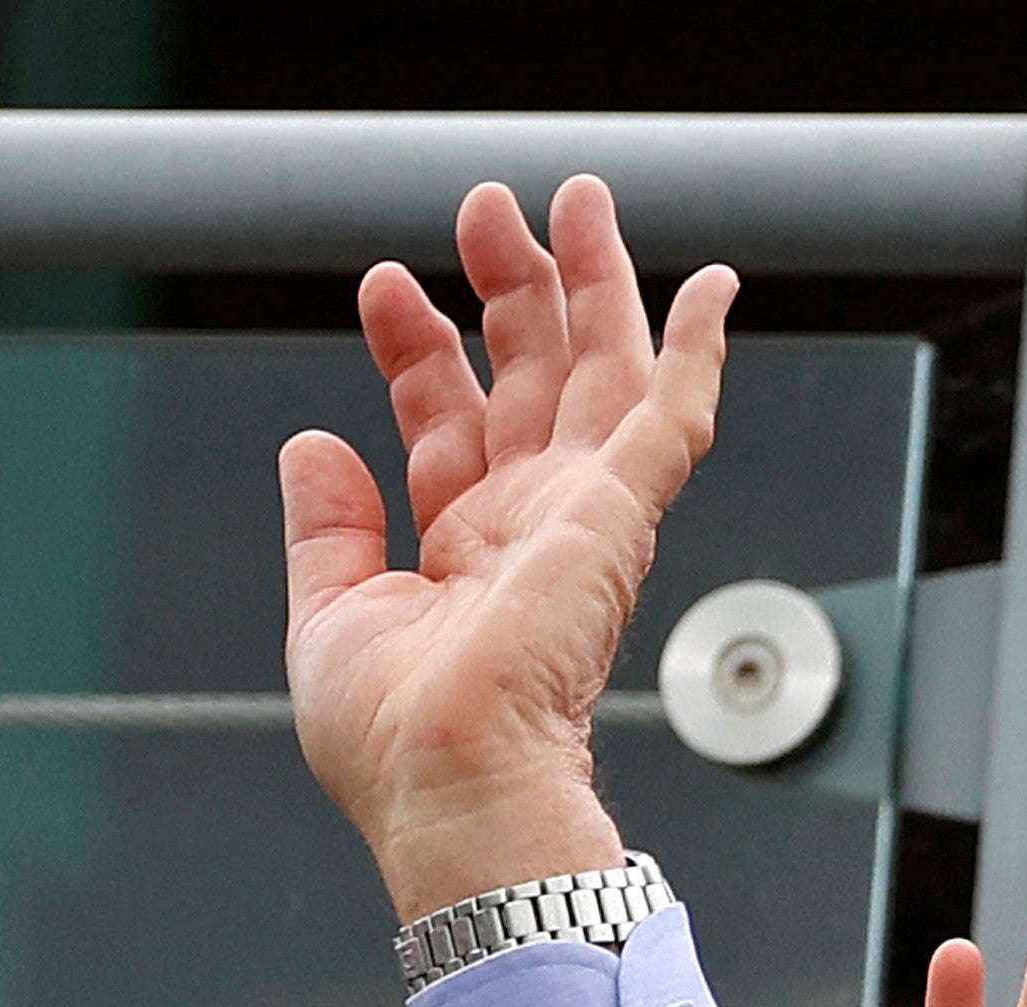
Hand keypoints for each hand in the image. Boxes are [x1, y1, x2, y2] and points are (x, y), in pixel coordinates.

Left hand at [279, 181, 728, 923]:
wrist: (450, 786)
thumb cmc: (396, 746)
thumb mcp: (330, 615)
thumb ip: (329, 527)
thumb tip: (312, 441)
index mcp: (466, 552)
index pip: (450, 421)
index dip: (419, 346)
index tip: (383, 286)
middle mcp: (531, 529)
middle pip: (533, 380)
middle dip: (512, 289)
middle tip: (489, 207)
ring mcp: (581, 520)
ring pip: (602, 376)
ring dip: (593, 286)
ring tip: (578, 201)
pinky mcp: (620, 519)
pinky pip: (676, 421)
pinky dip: (698, 354)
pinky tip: (714, 290)